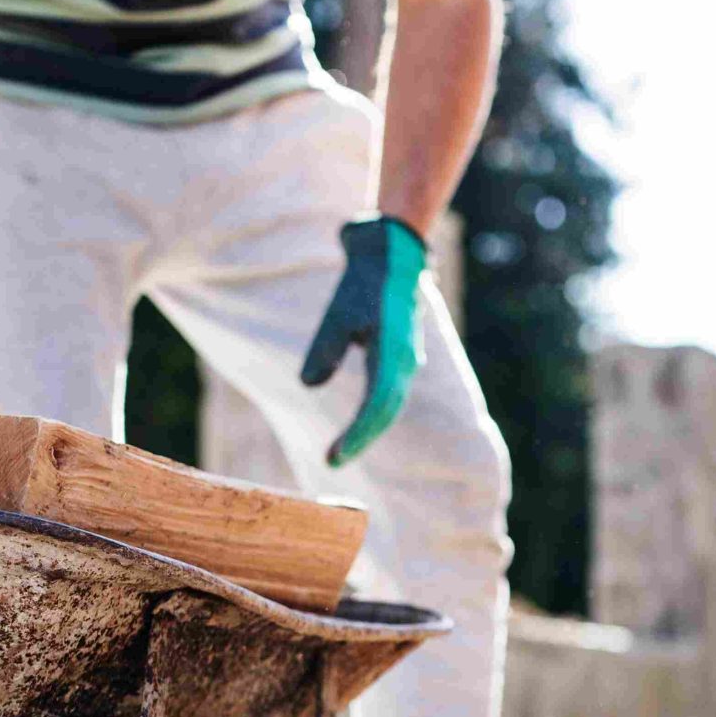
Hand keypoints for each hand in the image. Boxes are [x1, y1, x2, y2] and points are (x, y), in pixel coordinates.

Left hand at [300, 217, 429, 467]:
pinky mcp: (399, 357)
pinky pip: (387, 394)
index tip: (333, 456)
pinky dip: (371, 414)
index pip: (377, 405)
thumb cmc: (364, 281)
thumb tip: (309, 384)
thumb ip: (325, 348)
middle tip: (331, 462)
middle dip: (359, 440)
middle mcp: (404, 361)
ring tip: (340, 451)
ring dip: (366, 430)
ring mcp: (406, 360)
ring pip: (388, 405)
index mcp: (393, 351)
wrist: (390, 254)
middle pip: (385, 412)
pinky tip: (356, 428)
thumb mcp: (338, 312)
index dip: (356, 435)